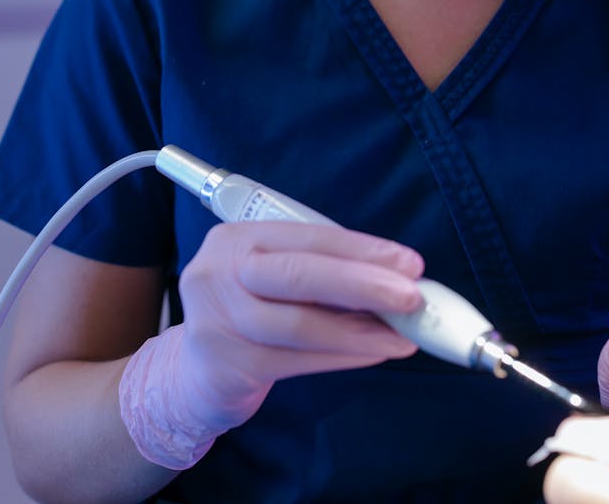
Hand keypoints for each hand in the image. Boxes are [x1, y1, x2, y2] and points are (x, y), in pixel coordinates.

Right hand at [175, 220, 424, 431]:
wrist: (194, 373)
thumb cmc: (249, 310)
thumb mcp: (271, 276)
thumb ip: (318, 271)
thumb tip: (391, 277)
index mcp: (237, 237)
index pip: (307, 236)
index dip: (361, 249)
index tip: (409, 262)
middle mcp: (220, 271)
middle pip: (300, 274)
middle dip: (364, 283)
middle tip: (413, 297)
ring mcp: (220, 320)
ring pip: (302, 324)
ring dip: (361, 331)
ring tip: (403, 336)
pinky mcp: (230, 366)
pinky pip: (299, 361)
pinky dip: (343, 356)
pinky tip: (373, 353)